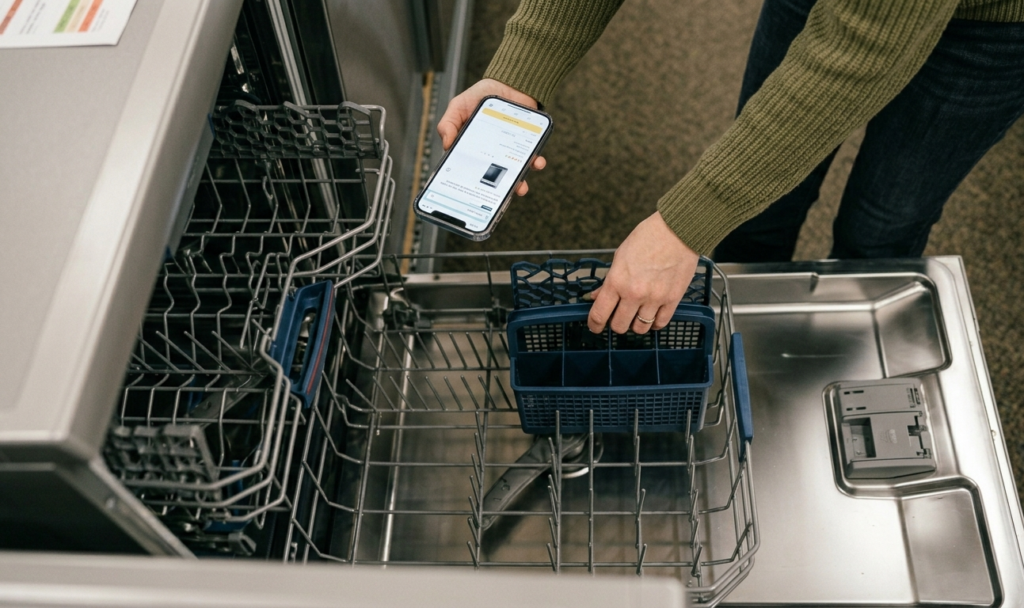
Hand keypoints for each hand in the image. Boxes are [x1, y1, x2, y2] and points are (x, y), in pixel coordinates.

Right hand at [437, 79, 546, 195]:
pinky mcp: (528, 145)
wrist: (510, 82)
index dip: (470, 184)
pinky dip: (536, 163)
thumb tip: (446, 146)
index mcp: (474, 149)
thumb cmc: (481, 95)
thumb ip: (448, 123)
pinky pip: (533, 158)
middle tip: (498, 198)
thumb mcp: (458, 106)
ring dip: (519, 183)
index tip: (470, 196)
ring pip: (515, 173)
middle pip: (493, 178)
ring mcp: (511, 151)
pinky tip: (537, 162)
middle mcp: (492, 154)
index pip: (470, 170)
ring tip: (520, 186)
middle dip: (496, 191)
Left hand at [587, 212, 699, 334]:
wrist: (677, 230)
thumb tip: (597, 296)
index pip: (599, 314)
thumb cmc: (647, 237)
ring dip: (635, 325)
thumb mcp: (620, 256)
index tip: (594, 327)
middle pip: (619, 326)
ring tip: (636, 315)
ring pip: (640, 329)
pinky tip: (652, 315)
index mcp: (617, 281)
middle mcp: (634, 293)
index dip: (594, 325)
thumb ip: (609, 280)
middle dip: (616, 323)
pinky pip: (660, 323)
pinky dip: (654, 323)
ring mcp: (654, 298)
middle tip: (618, 316)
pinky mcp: (672, 300)